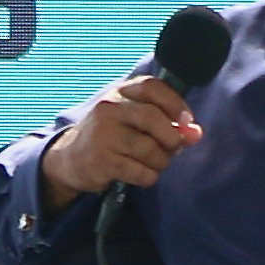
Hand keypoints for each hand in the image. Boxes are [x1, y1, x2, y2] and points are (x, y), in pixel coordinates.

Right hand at [39, 74, 201, 205]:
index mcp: (119, 93)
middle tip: (174, 148)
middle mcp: (108, 109)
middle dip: (172, 138)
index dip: (175, 104)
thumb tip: (195, 134)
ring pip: (150, 149)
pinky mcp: (101, 161)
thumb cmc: (110, 136)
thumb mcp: (133, 120)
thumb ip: (166, 122)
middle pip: (153, 118)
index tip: (187, 121)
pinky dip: (149, 176)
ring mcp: (103, 135)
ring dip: (161, 161)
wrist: (69, 159)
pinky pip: (141, 171)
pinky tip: (142, 174)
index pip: (153, 87)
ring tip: (155, 163)